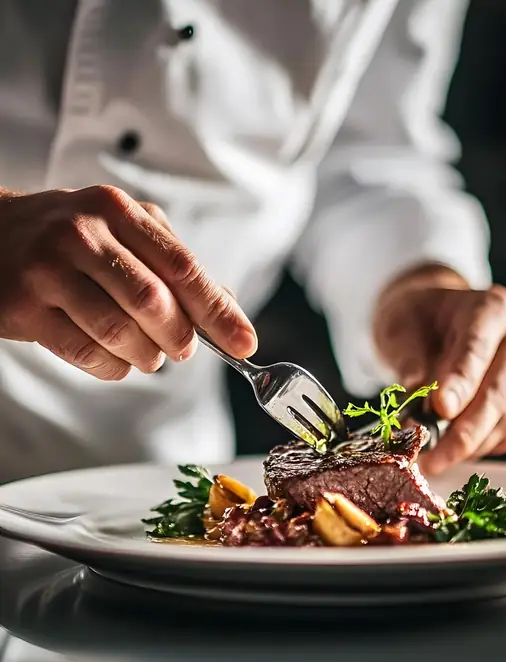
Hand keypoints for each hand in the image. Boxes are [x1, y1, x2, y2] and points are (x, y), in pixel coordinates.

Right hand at [0, 186, 256, 379]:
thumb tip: (227, 309)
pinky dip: (112, 367)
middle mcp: (83, 234)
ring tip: (148, 357)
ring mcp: (49, 269)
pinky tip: (116, 360)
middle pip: (153, 302)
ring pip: (119, 331)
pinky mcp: (23, 306)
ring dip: (146, 357)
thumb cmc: (70, 240)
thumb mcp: (123, 233)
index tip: (244, 343)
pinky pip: (84, 352)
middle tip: (181, 350)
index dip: (219, 312)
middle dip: (178, 338)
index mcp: (118, 212)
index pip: (183, 267)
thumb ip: (173, 266)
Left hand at [372, 265, 505, 474]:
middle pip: (499, 390)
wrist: (431, 321)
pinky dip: (476, 448)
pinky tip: (449, 451)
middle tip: (431, 455)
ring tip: (431, 459)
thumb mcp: (399, 328)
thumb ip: (408, 359)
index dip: (461, 381)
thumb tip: (417, 396)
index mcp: (490, 308)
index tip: (440, 409)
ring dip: (467, 446)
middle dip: (464, 430)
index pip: (478, 347)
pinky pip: (505, 432)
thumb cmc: (416, 320)